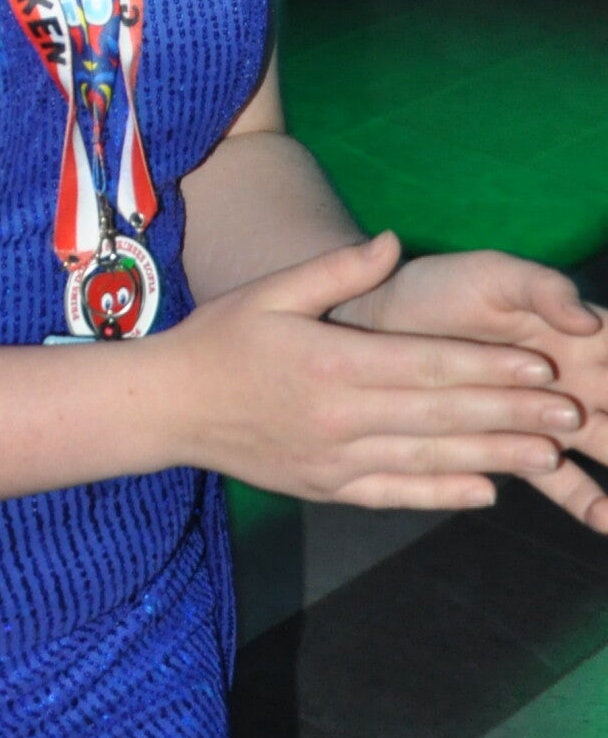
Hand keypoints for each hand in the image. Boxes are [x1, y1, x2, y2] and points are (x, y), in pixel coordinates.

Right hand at [163, 234, 580, 512]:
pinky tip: (486, 492)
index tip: (539, 366)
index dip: (487, 368)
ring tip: (549, 456)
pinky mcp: (327, 488)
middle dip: (511, 414)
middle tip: (569, 413)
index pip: (426, 367)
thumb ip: (335, 270)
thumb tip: (392, 242)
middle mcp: (339, 418)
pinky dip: (443, 495)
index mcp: (330, 363)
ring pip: (430, 461)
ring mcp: (335, 460)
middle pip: (441, 418)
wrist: (169, 407)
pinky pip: (396, 494)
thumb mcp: (270, 291)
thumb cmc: (221, 338)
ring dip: (494, 458)